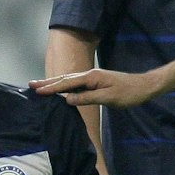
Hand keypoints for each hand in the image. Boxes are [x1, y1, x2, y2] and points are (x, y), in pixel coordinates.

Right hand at [30, 68, 158, 109]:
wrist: (143, 87)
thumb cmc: (128, 94)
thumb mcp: (108, 98)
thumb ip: (87, 98)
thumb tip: (68, 99)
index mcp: (91, 77)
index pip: (67, 83)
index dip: (52, 88)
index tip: (37, 90)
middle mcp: (90, 75)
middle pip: (64, 78)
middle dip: (47, 82)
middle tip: (30, 84)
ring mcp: (92, 78)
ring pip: (69, 80)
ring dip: (54, 83)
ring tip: (40, 85)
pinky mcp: (95, 82)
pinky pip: (75, 83)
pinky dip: (64, 85)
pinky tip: (60, 89)